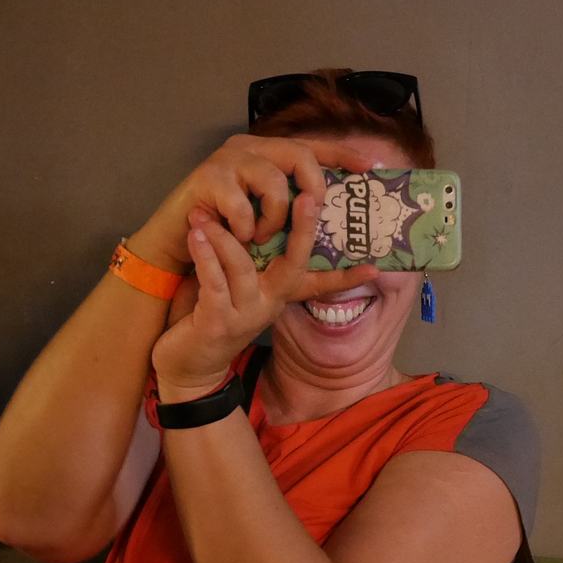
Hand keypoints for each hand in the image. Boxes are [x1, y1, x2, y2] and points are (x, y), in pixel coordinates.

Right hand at [126, 134, 377, 274]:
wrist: (180, 252)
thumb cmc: (230, 246)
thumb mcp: (278, 247)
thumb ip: (314, 247)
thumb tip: (370, 267)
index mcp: (270, 157)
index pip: (313, 148)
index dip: (342, 155)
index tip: (371, 168)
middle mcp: (250, 149)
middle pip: (300, 153)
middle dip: (313, 189)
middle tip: (309, 218)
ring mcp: (227, 159)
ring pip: (273, 180)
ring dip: (275, 218)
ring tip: (263, 238)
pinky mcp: (206, 177)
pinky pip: (242, 203)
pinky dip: (246, 227)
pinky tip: (240, 238)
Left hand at [153, 191, 375, 401]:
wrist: (187, 366)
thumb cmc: (210, 313)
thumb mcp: (236, 285)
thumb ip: (250, 258)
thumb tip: (256, 216)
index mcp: (278, 294)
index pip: (320, 283)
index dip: (348, 277)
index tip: (375, 266)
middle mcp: (269, 304)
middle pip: (294, 265)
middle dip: (302, 230)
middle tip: (307, 196)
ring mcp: (245, 315)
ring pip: (242, 266)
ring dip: (223, 237)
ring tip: (205, 214)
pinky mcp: (217, 323)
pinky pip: (214, 282)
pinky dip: (205, 255)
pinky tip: (196, 235)